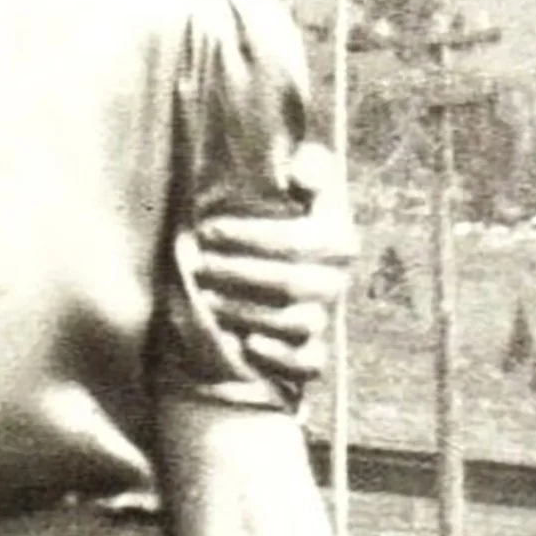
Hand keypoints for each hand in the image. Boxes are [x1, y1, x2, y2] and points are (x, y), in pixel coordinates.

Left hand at [191, 140, 357, 371]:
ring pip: (297, 323)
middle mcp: (335, 283)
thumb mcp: (293, 192)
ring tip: (206, 301)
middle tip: (198, 267)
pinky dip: (279, 357)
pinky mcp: (311, 358)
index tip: (208, 230)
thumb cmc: (275, 227)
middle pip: (293, 284)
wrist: (264, 281)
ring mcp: (323, 322)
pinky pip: (308, 365)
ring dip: (247, 312)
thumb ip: (310, 169)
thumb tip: (302, 171)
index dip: (253, 236)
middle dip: (239, 274)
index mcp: (337, 240)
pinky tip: (247, 345)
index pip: (301, 240)